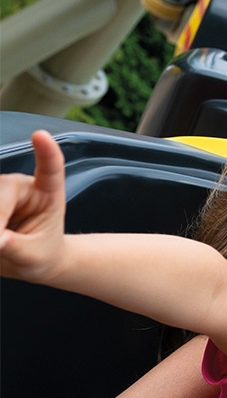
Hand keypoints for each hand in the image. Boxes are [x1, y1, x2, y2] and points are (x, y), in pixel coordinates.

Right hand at [0, 130, 66, 282]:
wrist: (32, 262)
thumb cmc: (42, 253)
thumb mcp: (36, 255)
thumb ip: (17, 247)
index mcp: (47, 193)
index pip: (50, 170)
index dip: (46, 152)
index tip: (40, 135)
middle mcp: (20, 187)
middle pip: (1, 190)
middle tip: (0, 244)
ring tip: (0, 246)